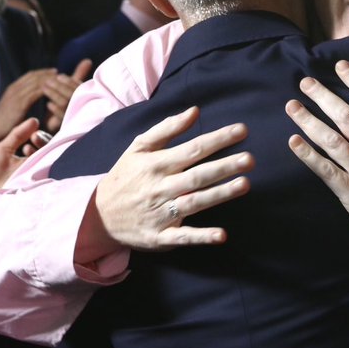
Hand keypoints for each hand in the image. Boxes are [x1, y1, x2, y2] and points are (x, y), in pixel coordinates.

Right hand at [0, 67, 57, 145]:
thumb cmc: (4, 122)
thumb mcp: (13, 106)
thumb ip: (22, 100)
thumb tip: (32, 98)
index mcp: (13, 88)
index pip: (30, 75)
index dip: (43, 72)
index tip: (54, 72)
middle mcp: (14, 88)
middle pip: (34, 76)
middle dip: (48, 74)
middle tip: (61, 73)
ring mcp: (16, 95)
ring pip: (36, 82)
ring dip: (49, 81)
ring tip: (60, 81)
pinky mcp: (19, 104)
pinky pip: (35, 93)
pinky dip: (46, 90)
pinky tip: (55, 92)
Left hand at [0, 117, 44, 228]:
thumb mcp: (3, 149)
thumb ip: (18, 134)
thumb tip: (35, 120)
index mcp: (29, 158)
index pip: (43, 145)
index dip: (42, 138)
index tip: (34, 135)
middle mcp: (36, 167)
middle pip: (50, 151)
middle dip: (44, 142)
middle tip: (35, 138)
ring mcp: (38, 177)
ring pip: (52, 161)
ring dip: (43, 152)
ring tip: (29, 150)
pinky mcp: (39, 187)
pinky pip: (51, 175)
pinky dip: (47, 166)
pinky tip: (34, 163)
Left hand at [42, 58, 92, 132]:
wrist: (74, 136)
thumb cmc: (76, 110)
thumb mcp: (77, 92)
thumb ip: (81, 76)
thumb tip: (86, 60)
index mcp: (93, 100)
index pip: (81, 89)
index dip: (71, 81)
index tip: (60, 76)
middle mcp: (91, 109)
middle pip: (74, 95)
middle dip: (60, 86)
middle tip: (48, 80)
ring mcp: (82, 120)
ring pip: (68, 104)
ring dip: (56, 95)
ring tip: (44, 88)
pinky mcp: (74, 130)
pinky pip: (65, 119)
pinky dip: (57, 110)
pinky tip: (48, 104)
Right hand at [78, 106, 253, 256]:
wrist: (98, 215)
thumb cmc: (126, 176)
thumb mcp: (139, 147)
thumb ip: (167, 128)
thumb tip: (194, 111)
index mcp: (157, 164)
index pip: (193, 148)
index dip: (218, 139)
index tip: (242, 130)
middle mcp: (161, 187)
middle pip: (197, 175)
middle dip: (224, 167)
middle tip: (250, 159)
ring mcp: (161, 213)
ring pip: (194, 202)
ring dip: (219, 194)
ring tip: (244, 185)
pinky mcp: (161, 236)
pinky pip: (183, 236)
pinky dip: (201, 236)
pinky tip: (221, 235)